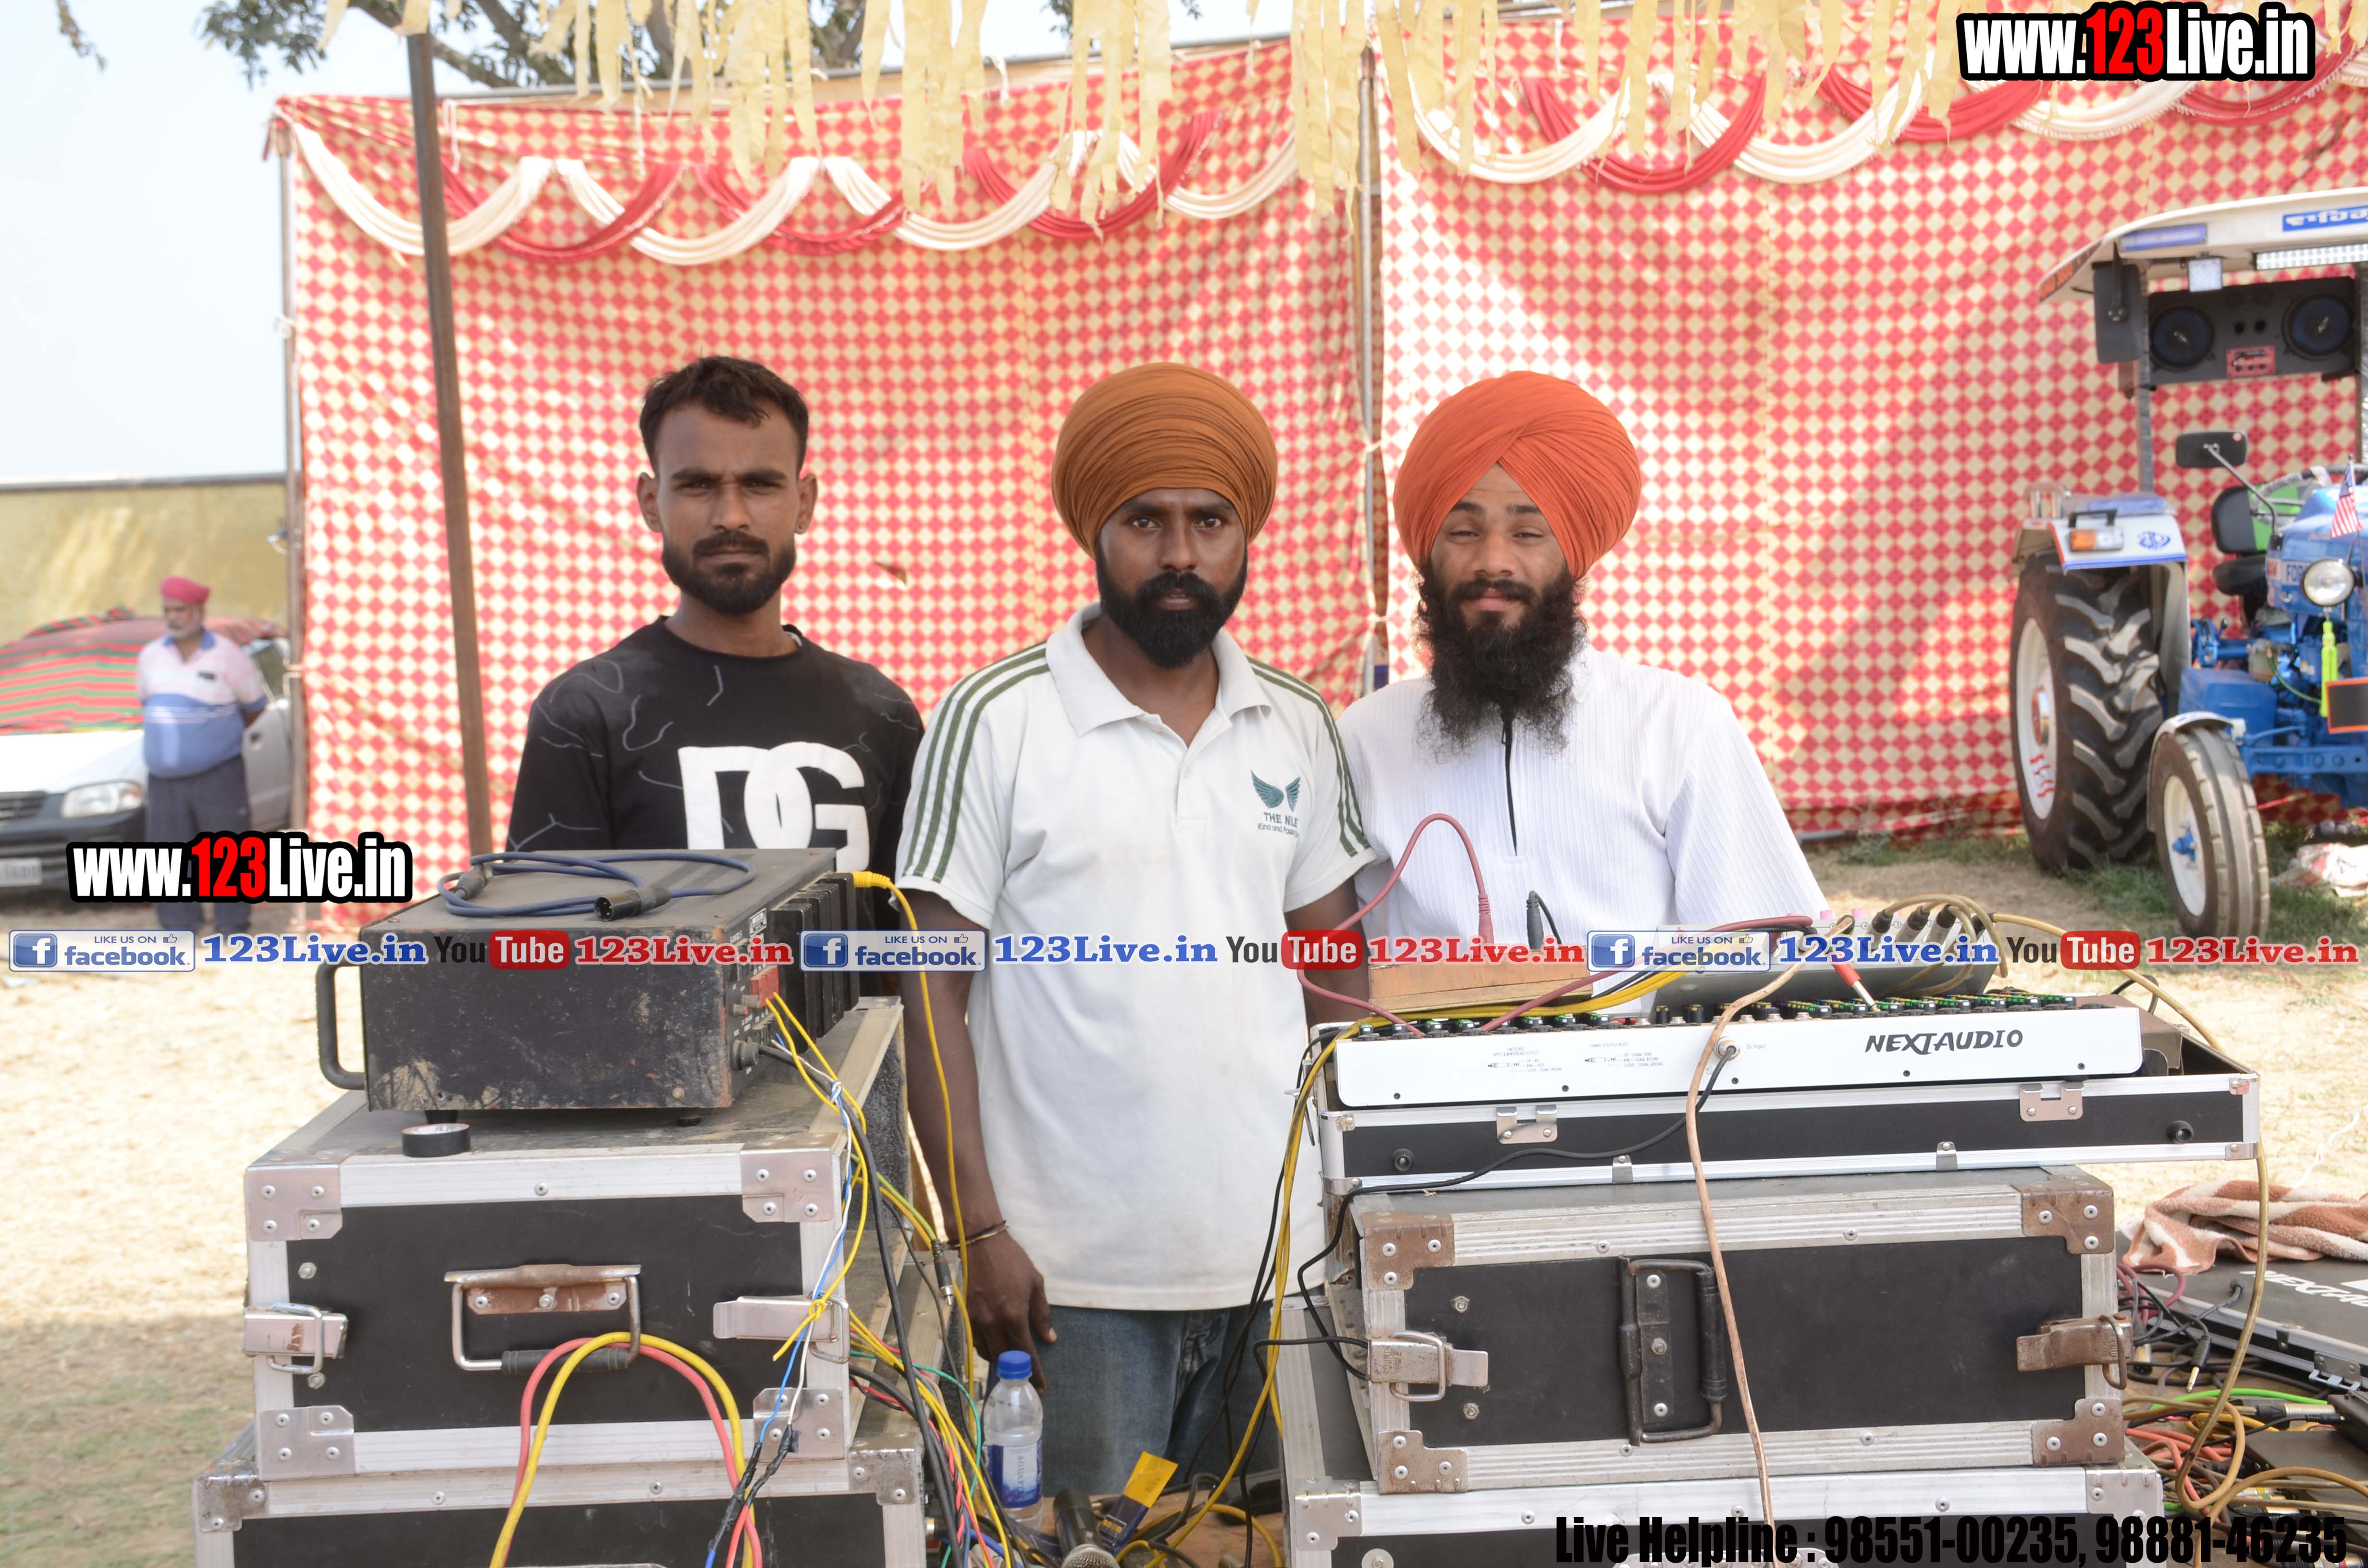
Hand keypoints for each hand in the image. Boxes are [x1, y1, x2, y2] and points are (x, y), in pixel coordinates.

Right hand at [964, 1230, 1054, 1389]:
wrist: (981, 1244)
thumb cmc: (1013, 1261)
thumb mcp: (1035, 1284)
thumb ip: (1041, 1314)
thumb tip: (1049, 1338)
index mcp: (1014, 1316)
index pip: (1025, 1354)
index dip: (1035, 1373)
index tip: (1042, 1387)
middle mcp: (994, 1323)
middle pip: (1005, 1359)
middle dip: (1016, 1371)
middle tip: (1025, 1376)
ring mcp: (977, 1321)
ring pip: (988, 1353)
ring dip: (1000, 1360)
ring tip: (1010, 1360)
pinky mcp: (965, 1316)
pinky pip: (975, 1341)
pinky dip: (986, 1348)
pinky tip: (995, 1344)